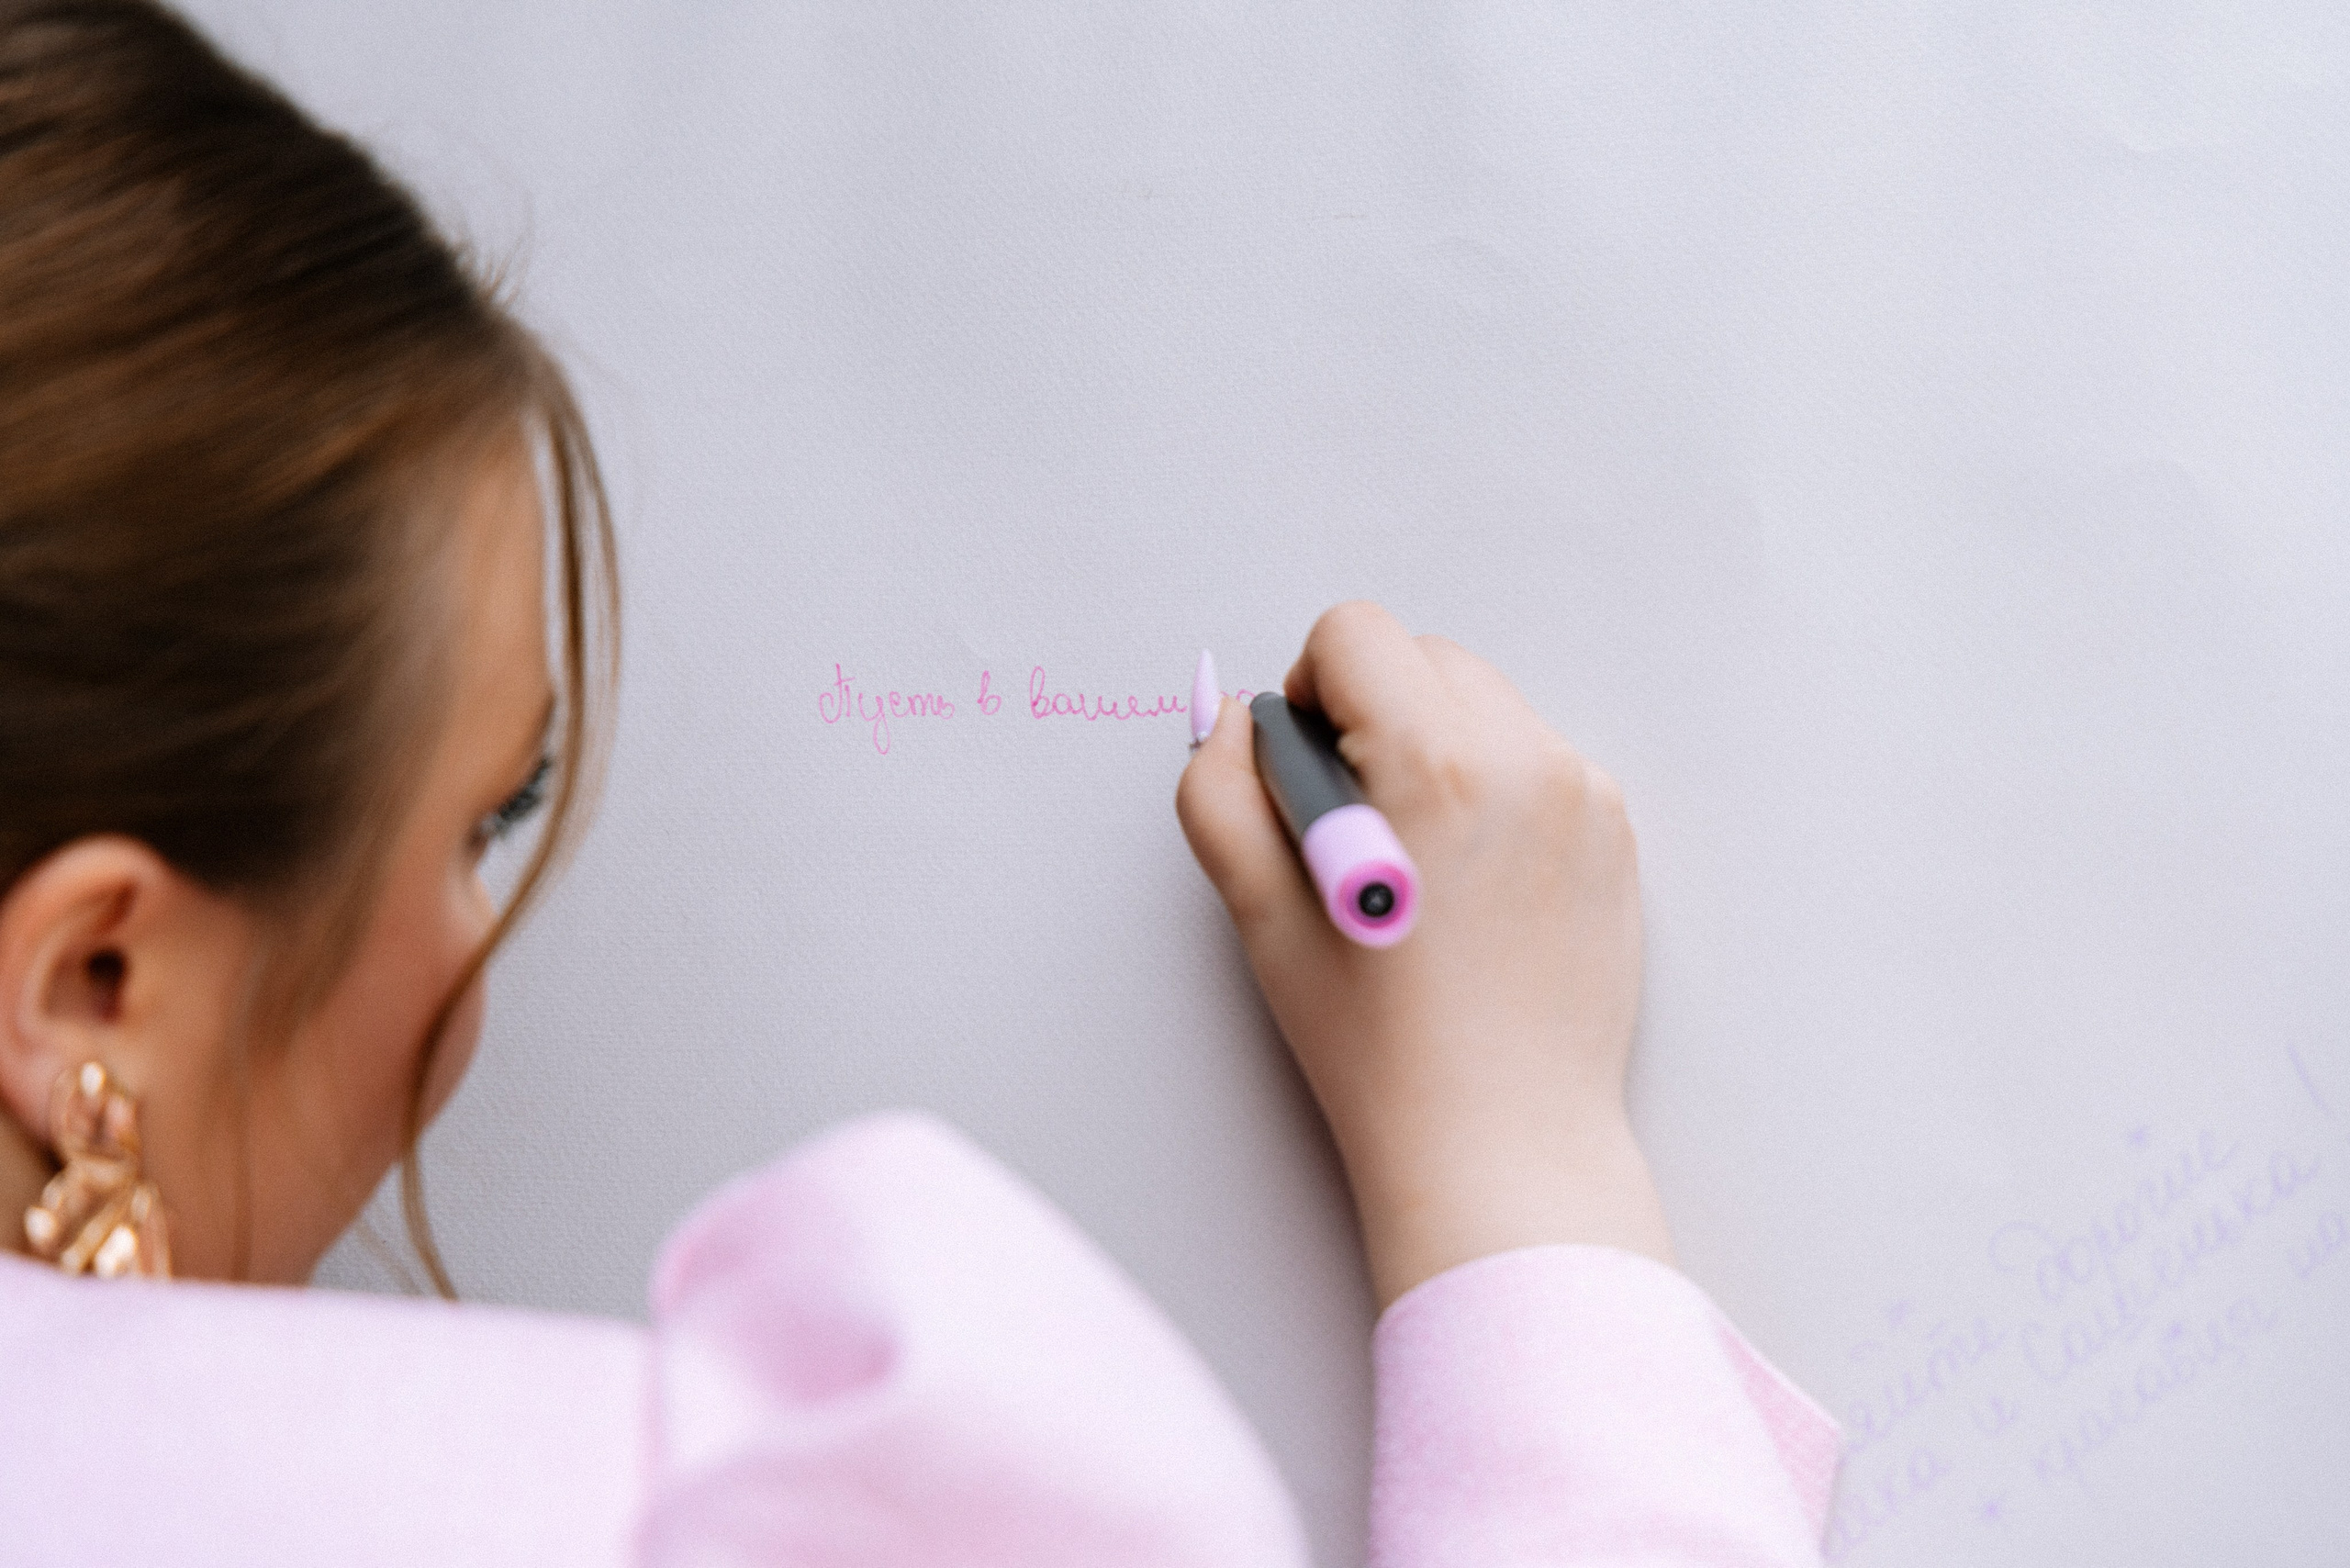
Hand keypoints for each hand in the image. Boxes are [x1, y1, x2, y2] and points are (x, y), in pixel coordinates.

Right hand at [1176, 602, 1672, 1308]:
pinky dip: (1491, 791)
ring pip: (1484, 705)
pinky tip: (1466, 887)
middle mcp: (1526, 760)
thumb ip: (1220, 792)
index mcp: (1435, 765)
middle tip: (1352, 826)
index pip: (1356, 633)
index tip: (1306, 770)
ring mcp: (1583, 796)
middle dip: (1374, 712)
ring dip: (1434, 747)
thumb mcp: (1262, 917)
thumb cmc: (1380, 1050)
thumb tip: (1235, 715)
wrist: (1504, 1145)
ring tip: (1412, 863)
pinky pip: (1536, 760)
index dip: (1308, 690)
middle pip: (1424, 657)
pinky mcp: (1614, 835)